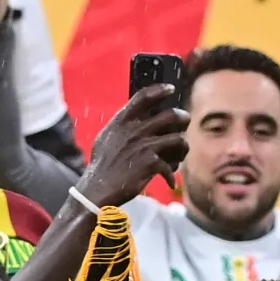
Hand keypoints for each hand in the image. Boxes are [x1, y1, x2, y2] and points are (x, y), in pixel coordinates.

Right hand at [79, 84, 189, 205]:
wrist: (95, 191)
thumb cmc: (103, 165)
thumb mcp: (107, 139)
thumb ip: (124, 126)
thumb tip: (144, 115)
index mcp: (121, 122)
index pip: (143, 97)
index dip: (159, 90)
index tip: (171, 88)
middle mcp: (134, 130)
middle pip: (172, 115)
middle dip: (184, 118)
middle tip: (184, 124)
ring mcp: (143, 146)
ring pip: (179, 139)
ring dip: (182, 150)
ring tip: (177, 157)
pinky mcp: (150, 162)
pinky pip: (171, 165)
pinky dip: (171, 174)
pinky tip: (168, 180)